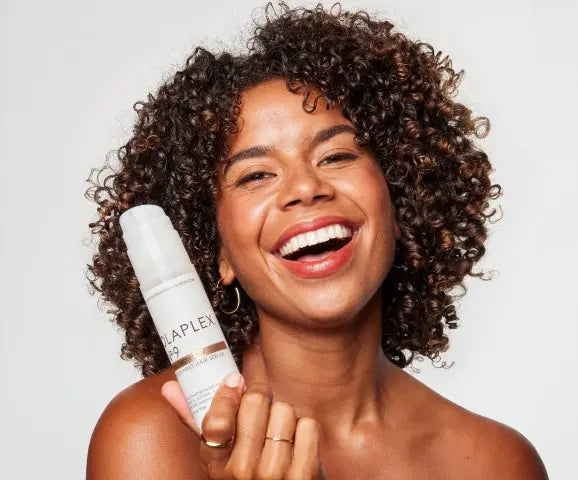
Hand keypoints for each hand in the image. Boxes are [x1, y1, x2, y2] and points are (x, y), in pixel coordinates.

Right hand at [161, 342, 325, 478]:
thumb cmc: (247, 475)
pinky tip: (298, 444)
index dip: (227, 394)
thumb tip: (169, 387)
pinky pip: (308, 425)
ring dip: (285, 416)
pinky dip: (306, 429)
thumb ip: (194, 419)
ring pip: (284, 410)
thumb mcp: (217, 455)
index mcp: (215, 465)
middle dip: (261, 399)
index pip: (216, 420)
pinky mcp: (305, 475)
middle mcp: (242, 473)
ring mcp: (274, 475)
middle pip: (256, 402)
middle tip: (261, 411)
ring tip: (278, 434)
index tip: (235, 380)